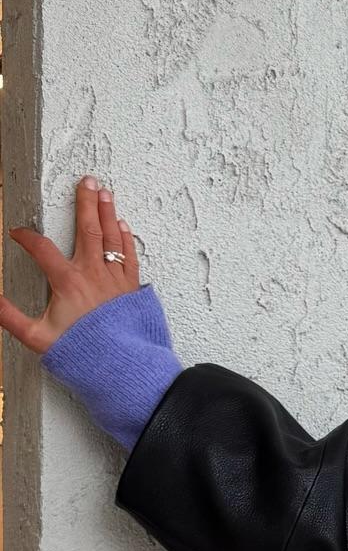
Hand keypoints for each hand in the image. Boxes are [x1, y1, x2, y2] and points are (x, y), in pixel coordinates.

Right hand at [0, 174, 141, 355]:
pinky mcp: (132, 289)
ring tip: (105, 193)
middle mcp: (94, 274)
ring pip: (111, 237)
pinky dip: (125, 238)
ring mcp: (115, 279)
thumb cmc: (84, 354)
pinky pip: (129, 255)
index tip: (18, 233)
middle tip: (86, 181)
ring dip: (107, 213)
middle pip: (87, 229)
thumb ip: (10, 316)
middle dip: (84, 202)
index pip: (41, 249)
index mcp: (68, 281)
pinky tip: (122, 225)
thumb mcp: (38, 337)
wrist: (122, 369)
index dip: (25, 238)